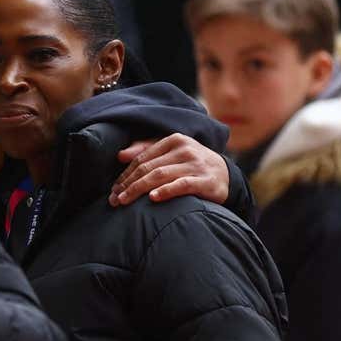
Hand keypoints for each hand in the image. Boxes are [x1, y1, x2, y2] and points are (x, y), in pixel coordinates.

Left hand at [109, 133, 228, 206]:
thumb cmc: (192, 164)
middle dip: (128, 184)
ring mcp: (195, 165)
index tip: (114, 189)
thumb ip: (147, 150)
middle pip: (149, 167)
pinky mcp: (205, 181)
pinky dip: (165, 191)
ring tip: (125, 200)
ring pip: (160, 175)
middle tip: (114, 199)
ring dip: (139, 189)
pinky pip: (182, 185)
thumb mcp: (172, 152)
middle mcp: (184, 150)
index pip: (143, 158)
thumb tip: (120, 156)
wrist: (226, 175)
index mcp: (174, 140)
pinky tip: (152, 198)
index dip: (125, 174)